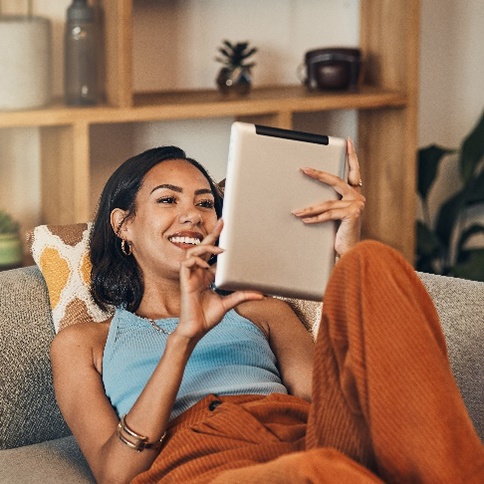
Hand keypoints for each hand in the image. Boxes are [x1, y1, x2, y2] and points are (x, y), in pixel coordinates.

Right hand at [177, 219, 262, 339]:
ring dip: (206, 248)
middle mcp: (198, 273)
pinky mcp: (184, 281)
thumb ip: (242, 295)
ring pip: (193, 252)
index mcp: (207, 277)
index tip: (228, 233)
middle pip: (203, 248)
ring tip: (219, 250)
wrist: (196, 329)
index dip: (219, 243)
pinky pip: (187, 263)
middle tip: (222, 223)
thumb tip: (261, 294)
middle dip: (212, 235)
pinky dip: (196, 260)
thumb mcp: (228, 303)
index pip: (213, 256)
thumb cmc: (208, 317)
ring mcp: (190, 276)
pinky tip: (206, 265)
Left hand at [291, 137, 364, 256]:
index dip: (352, 156)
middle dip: (318, 175)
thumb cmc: (341, 233)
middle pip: (335, 181)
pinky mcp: (352, 214)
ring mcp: (356, 205)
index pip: (354, 171)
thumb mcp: (336, 215)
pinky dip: (314, 218)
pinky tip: (304, 219)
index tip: (348, 142)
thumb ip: (330, 203)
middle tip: (304, 169)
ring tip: (296, 211)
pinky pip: (328, 214)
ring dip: (309, 208)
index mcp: (354, 194)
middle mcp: (357, 197)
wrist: (350, 251)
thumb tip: (308, 198)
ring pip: (327, 202)